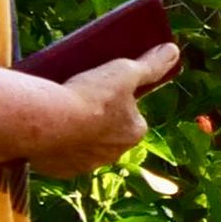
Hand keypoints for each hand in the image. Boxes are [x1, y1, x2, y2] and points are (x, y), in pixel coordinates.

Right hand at [35, 40, 178, 180]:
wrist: (48, 123)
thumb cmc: (92, 97)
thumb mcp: (125, 72)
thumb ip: (150, 65)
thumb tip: (172, 51)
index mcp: (133, 133)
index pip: (133, 117)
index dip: (120, 102)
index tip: (105, 89)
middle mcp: (113, 154)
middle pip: (109, 133)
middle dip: (98, 119)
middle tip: (81, 97)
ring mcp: (85, 164)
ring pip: (83, 145)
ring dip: (76, 132)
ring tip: (62, 110)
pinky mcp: (60, 170)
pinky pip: (60, 155)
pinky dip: (55, 143)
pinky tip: (48, 126)